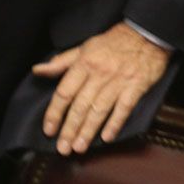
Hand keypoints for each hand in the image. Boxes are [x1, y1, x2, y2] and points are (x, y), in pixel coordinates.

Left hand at [32, 22, 172, 154]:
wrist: (145, 35)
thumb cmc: (111, 43)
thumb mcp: (82, 48)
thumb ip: (60, 62)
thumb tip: (37, 70)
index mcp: (83, 64)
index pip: (64, 92)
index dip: (54, 113)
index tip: (49, 129)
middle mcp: (98, 75)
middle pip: (80, 106)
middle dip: (70, 129)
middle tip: (63, 148)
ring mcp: (118, 82)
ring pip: (99, 110)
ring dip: (88, 131)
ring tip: (79, 148)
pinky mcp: (136, 87)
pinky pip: (124, 108)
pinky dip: (115, 124)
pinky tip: (106, 138)